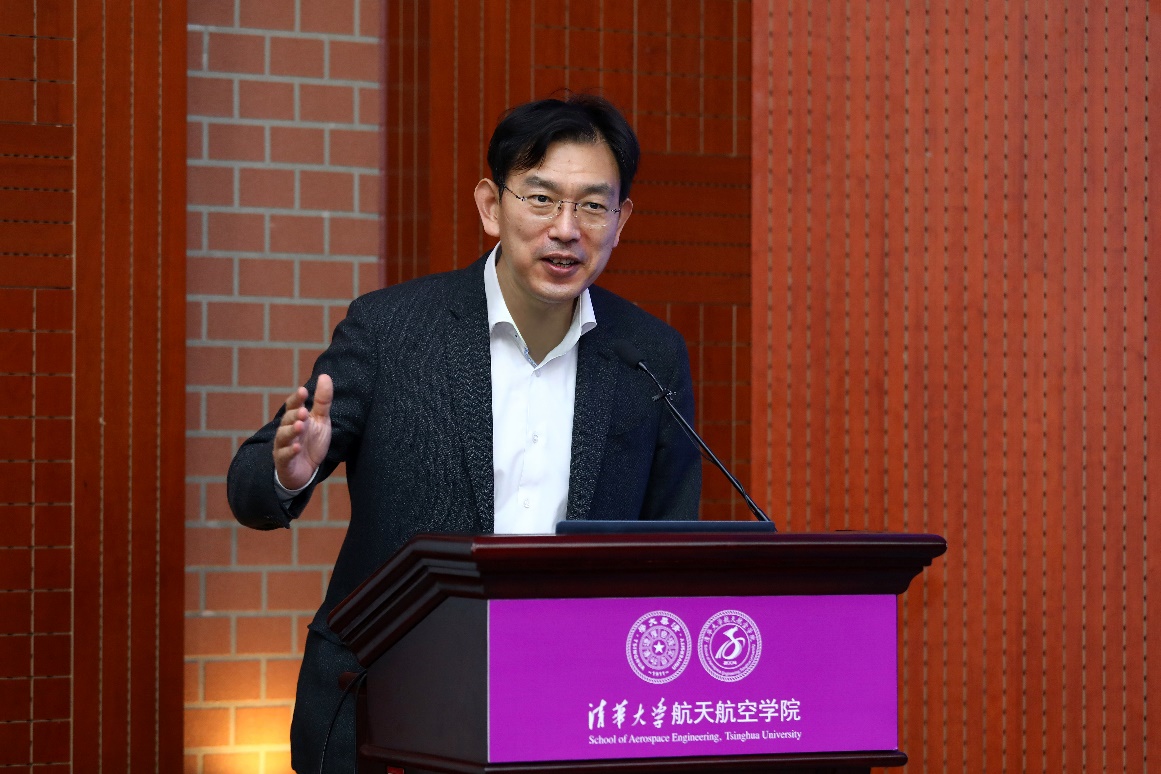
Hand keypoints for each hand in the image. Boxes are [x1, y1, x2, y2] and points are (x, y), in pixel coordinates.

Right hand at [273, 373, 332, 490]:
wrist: (305, 471)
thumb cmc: (312, 442)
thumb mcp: (320, 420)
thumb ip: (322, 400)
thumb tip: (325, 376)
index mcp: (295, 418)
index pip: (293, 405)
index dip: (297, 399)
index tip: (303, 391)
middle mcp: (286, 430)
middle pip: (287, 420)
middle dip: (294, 415)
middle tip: (303, 411)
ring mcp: (283, 446)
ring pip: (283, 437)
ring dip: (291, 431)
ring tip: (300, 425)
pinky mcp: (284, 462)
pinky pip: (285, 456)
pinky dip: (291, 451)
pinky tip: (298, 448)